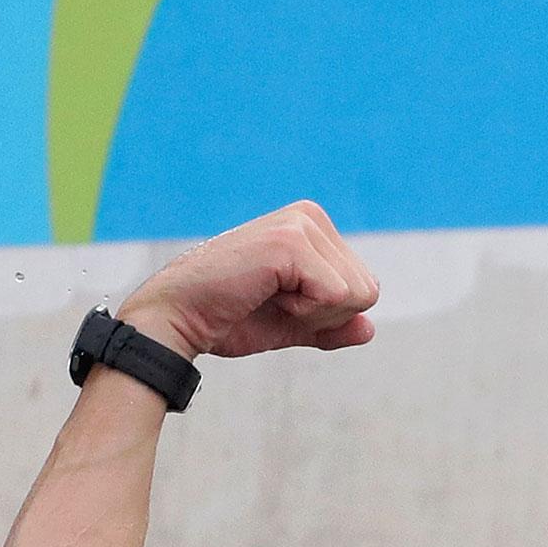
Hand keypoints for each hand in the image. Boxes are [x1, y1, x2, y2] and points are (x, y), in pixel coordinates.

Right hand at [117, 201, 378, 360]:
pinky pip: (336, 296)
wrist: (177, 321)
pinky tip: (264, 292)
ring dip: (313, 313)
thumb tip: (369, 330)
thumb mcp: (292, 325)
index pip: (364, 288)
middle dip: (325, 315)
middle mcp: (311, 216)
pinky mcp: (291, 241)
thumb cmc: (228, 319)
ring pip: (358, 294)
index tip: (280, 303)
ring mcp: (301, 224)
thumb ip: (331, 326)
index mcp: (314, 228)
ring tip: (267, 294)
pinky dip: (304, 311)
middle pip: (367, 291)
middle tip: (272, 301)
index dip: (327, 315)